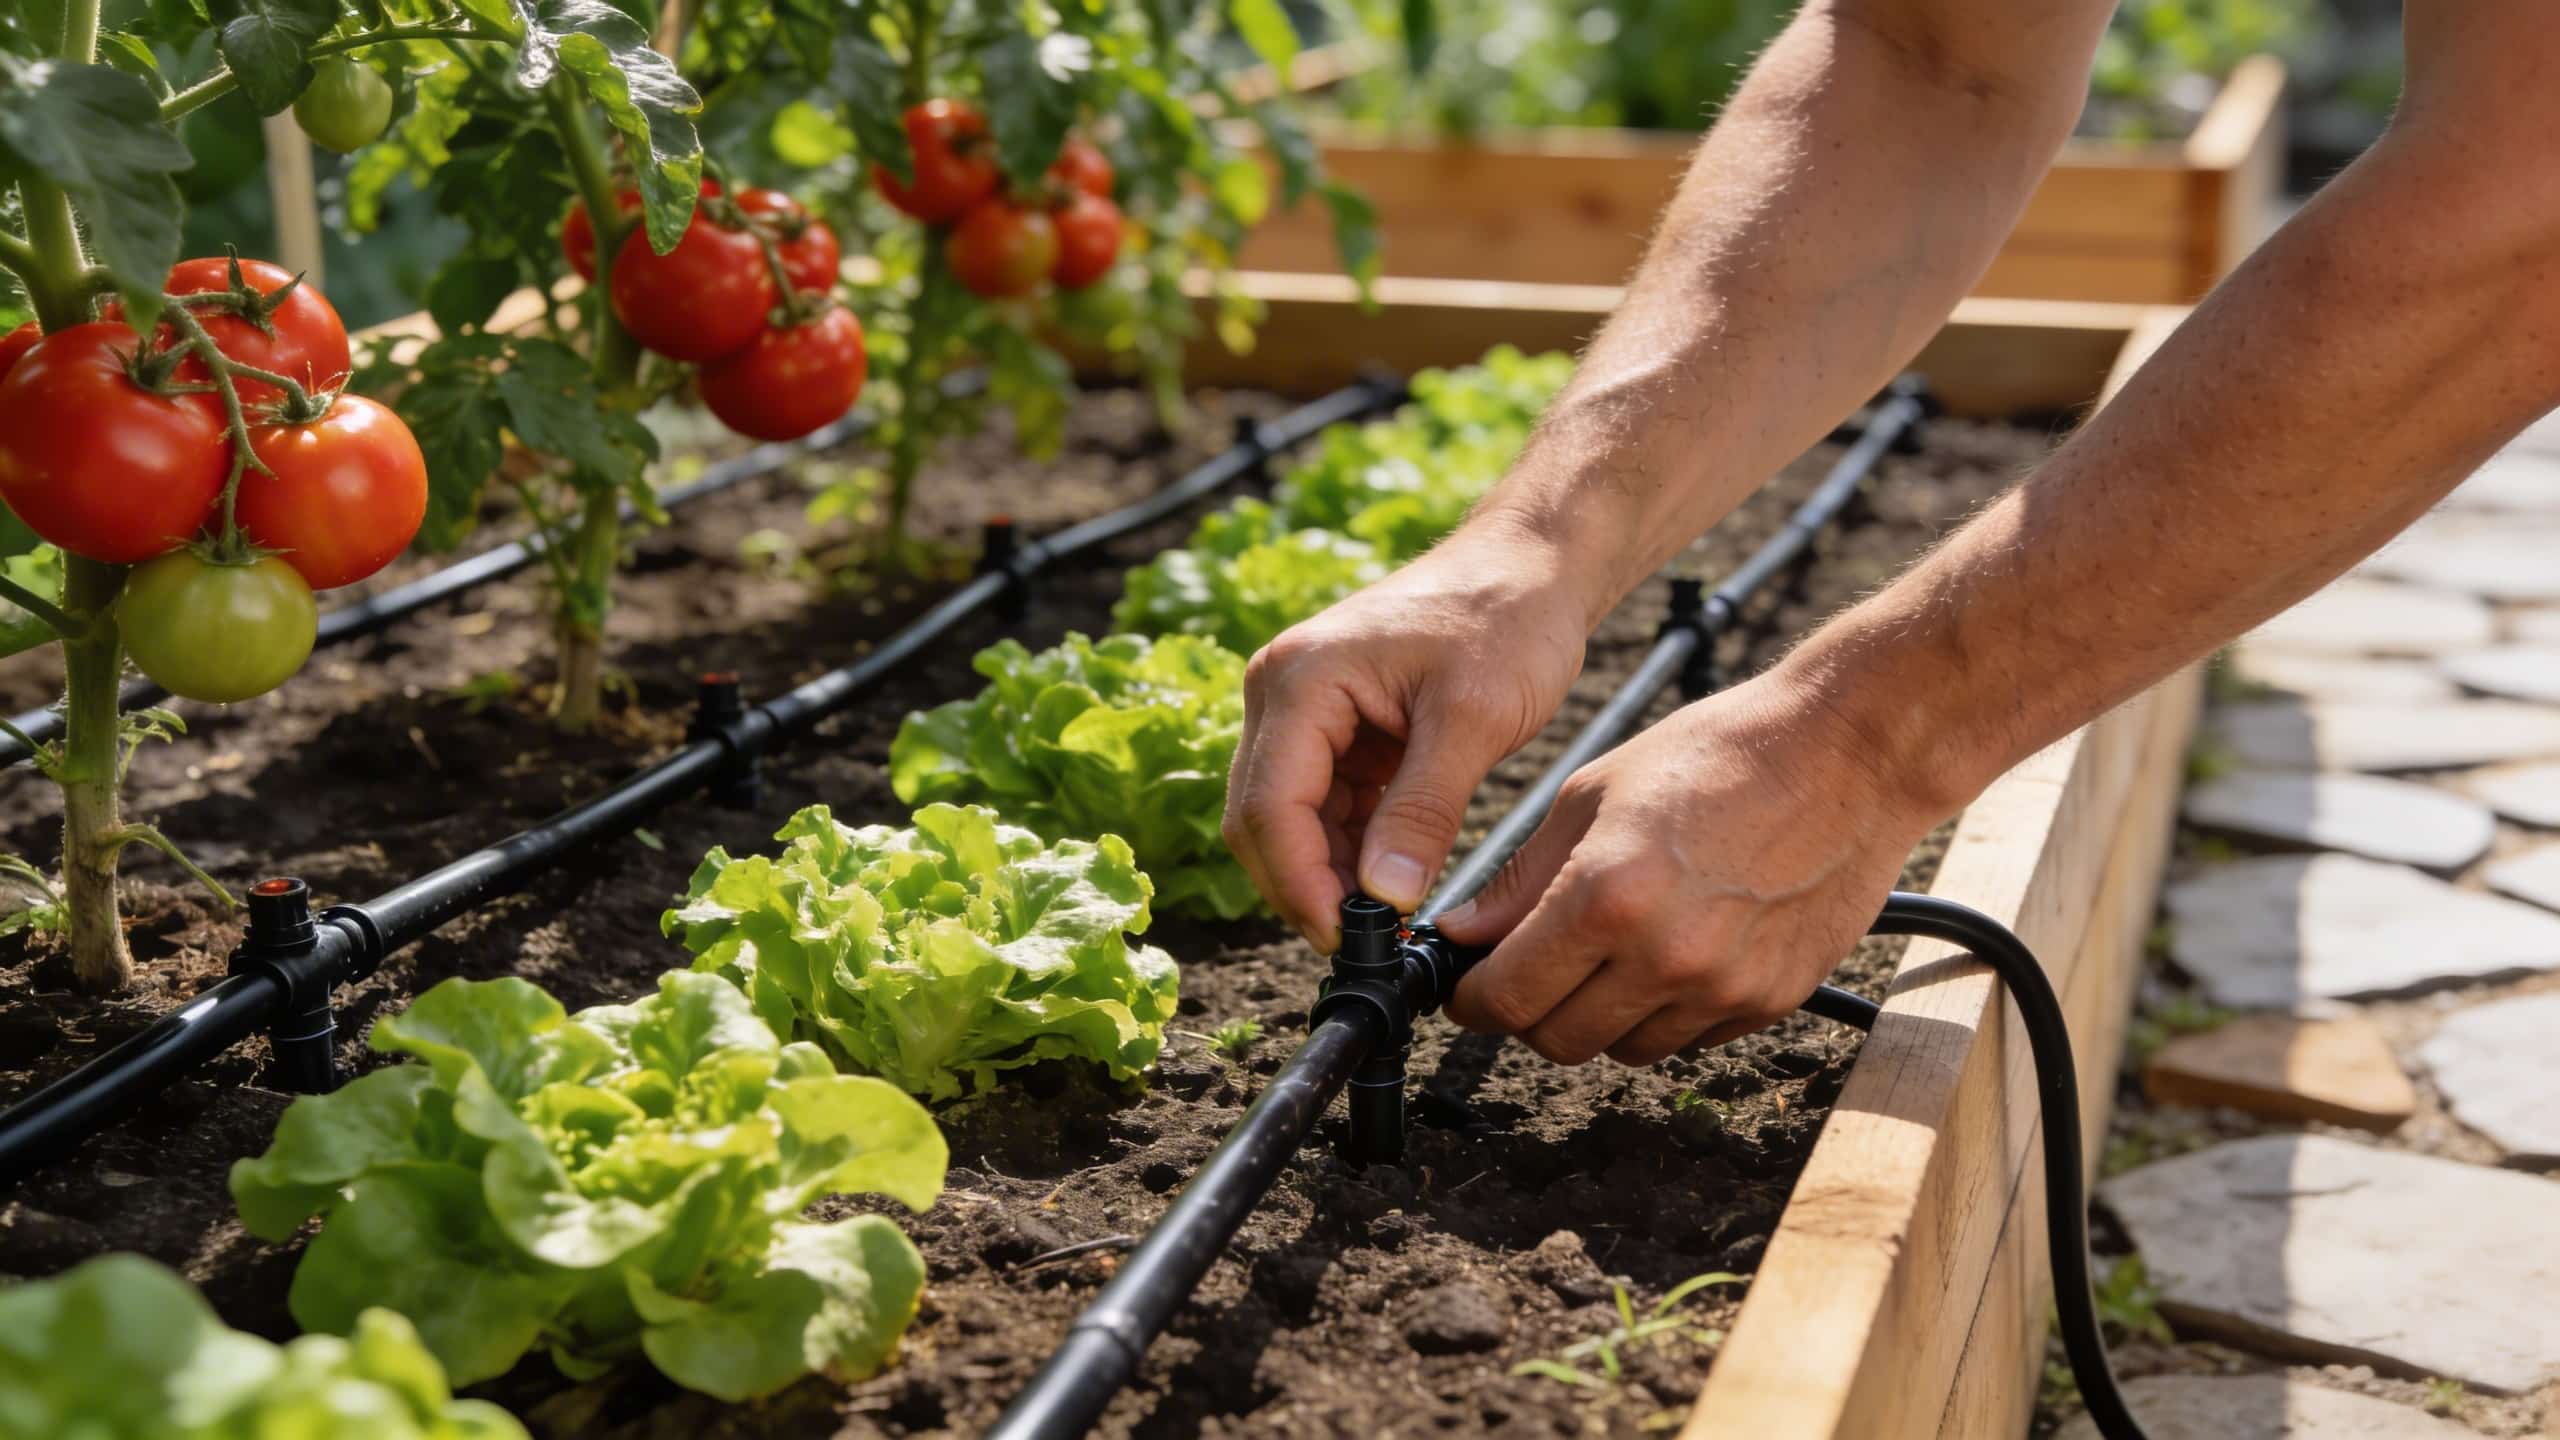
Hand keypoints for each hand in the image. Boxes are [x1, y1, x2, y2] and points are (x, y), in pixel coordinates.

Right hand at [1222, 528, 1589, 950]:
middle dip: (1304, 887)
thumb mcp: (1474, 719)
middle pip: (1260, 818)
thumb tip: (1384, 900)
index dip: (1302, 884)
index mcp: (1301, 678)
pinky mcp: (1332, 726)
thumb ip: (1423, 810)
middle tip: (1367, 945)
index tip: (1351, 941)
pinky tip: (1389, 883)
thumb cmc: (1507, 617)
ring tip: (1385, 924)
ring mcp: (1302, 708)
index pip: (1270, 806)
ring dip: (1325, 874)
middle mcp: (1281, 690)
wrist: (1531, 564)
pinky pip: (1320, 804)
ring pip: (1285, 818)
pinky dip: (1347, 848)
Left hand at [1437, 670, 1939, 1065]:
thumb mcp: (1593, 794)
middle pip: (1558, 1039)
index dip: (1473, 1001)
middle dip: (1527, 1013)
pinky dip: (1664, 1010)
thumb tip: (1463, 934)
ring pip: (1624, 1049)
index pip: (1509, 996)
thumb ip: (1521, 879)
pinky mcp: (1771, 1001)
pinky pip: (1689, 1038)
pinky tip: (1673, 950)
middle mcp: (1664, 956)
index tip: (1467, 990)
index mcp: (1606, 896)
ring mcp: (1723, 988)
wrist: (1849, 755)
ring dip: (1598, 1014)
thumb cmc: (1719, 754)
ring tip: (1610, 951)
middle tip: (1529, 972)